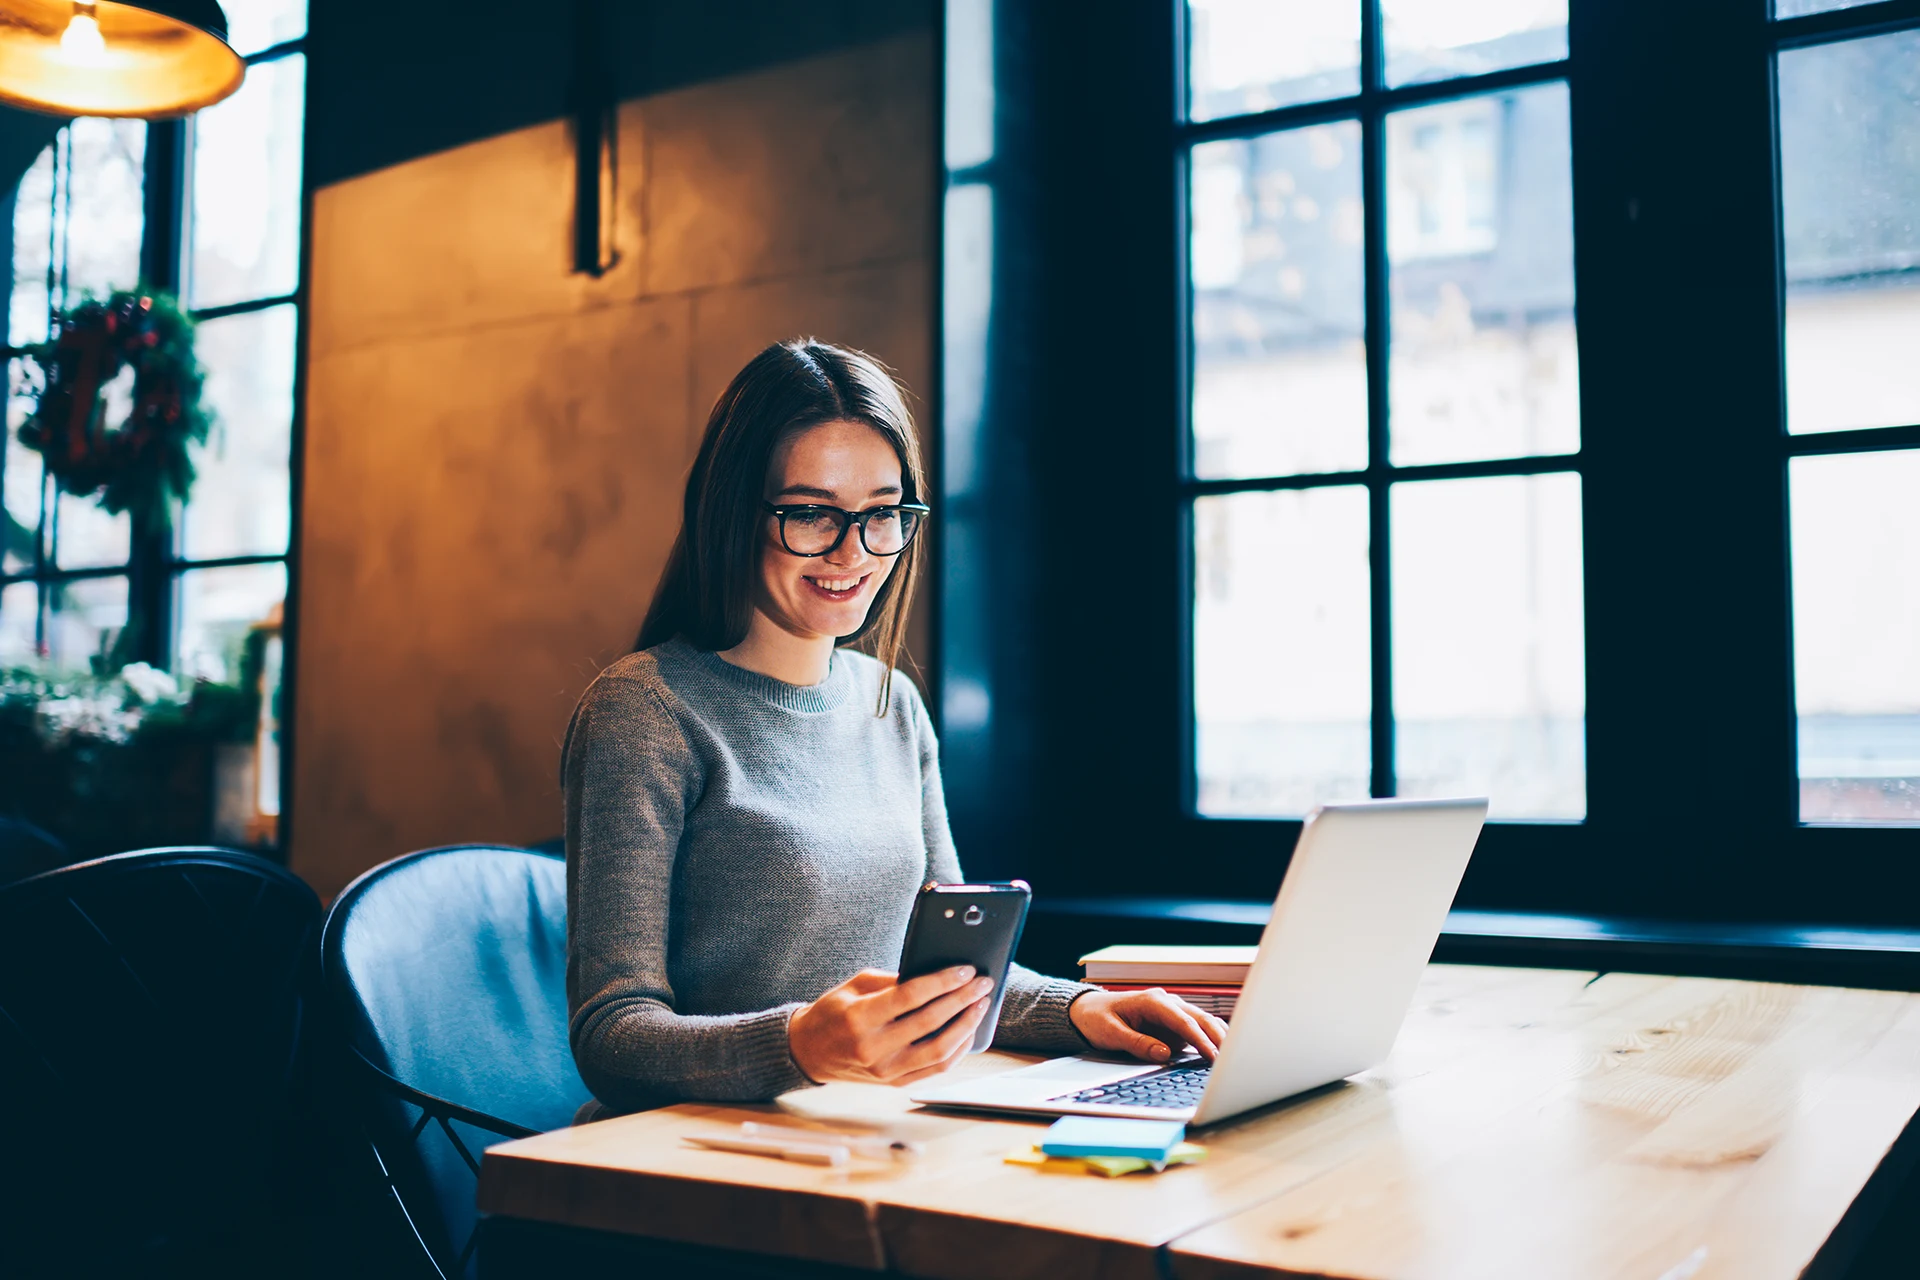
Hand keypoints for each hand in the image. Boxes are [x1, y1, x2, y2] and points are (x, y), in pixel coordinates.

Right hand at [788, 966, 994, 1086]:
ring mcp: (885, 1071)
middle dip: (962, 999)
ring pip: (939, 1051)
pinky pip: (935, 1068)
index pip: (911, 996)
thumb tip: (936, 976)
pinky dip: (957, 1049)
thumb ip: (893, 981)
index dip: (942, 981)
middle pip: (930, 1022)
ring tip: (980, 1005)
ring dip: (966, 1026)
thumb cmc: (833, 1012)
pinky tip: (967, 1030)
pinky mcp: (894, 1083)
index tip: (965, 970)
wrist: (809, 1052)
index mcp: (859, 1018)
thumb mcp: (856, 986)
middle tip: (981, 983)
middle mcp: (873, 1048)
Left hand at [1069, 988, 1229, 1063]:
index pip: (1184, 1021)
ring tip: (1233, 1057)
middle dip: (1218, 1037)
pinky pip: (1197, 1029)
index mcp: (1152, 1001)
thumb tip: (1164, 1054)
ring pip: (1203, 1021)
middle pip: (1200, 1018)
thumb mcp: (1110, 1033)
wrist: (1088, 1010)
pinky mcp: (1173, 1023)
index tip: (1212, 1056)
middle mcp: (1166, 1003)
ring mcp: (1172, 1012)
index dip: (1200, 1040)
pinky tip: (1222, 1051)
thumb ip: (1137, 1043)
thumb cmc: (1097, 1019)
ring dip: (1219, 1037)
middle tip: (1232, 1059)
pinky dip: (1211, 1038)